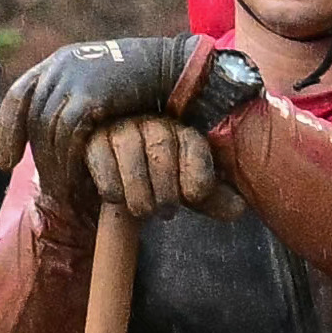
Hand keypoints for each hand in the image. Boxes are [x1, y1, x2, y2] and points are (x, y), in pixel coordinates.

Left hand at [8, 32, 231, 207]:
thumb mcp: (104, 87)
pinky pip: (68, 133)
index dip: (7, 130)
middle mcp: (59, 65)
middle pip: (31, 116)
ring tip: (60, 188)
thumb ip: (80, 100)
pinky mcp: (89, 94)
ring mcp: (72, 77)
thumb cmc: (146, 84)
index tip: (4, 162)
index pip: (19, 96)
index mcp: (59, 61)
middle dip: (32, 153)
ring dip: (52, 161)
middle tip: (44, 185)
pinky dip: (69, 158)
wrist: (174, 68)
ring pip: (47, 127)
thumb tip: (57, 129)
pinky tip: (76, 177)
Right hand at [91, 108, 233, 218]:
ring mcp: (121, 127)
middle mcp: (154, 121)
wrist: (120, 177)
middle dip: (165, 189)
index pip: (194, 145)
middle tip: (165, 211)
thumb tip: (239, 208)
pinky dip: (111, 185)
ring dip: (138, 190)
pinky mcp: (92, 139)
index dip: (196, 175)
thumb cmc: (162, 182)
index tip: (192, 196)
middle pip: (161, 147)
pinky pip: (101, 159)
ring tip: (143, 210)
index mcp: (185, 129)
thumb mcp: (189, 190)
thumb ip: (213, 198)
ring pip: (129, 150)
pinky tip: (118, 198)